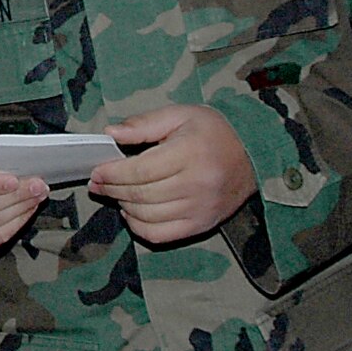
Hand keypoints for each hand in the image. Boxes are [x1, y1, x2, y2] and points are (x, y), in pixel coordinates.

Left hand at [89, 105, 256, 243]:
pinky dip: (139, 227)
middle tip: (97, 183)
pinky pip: (161, 235)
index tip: (96, 171)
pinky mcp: (203, 224)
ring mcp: (201, 209)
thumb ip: (143, 124)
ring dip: (123, 206)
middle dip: (112, 189)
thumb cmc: (214, 132)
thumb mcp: (180, 115)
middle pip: (141, 195)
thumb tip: (110, 134)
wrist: (254, 154)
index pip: (140, 171)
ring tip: (114, 193)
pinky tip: (131, 212)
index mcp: (190, 154)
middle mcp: (198, 185)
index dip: (112, 173)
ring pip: (147, 216)